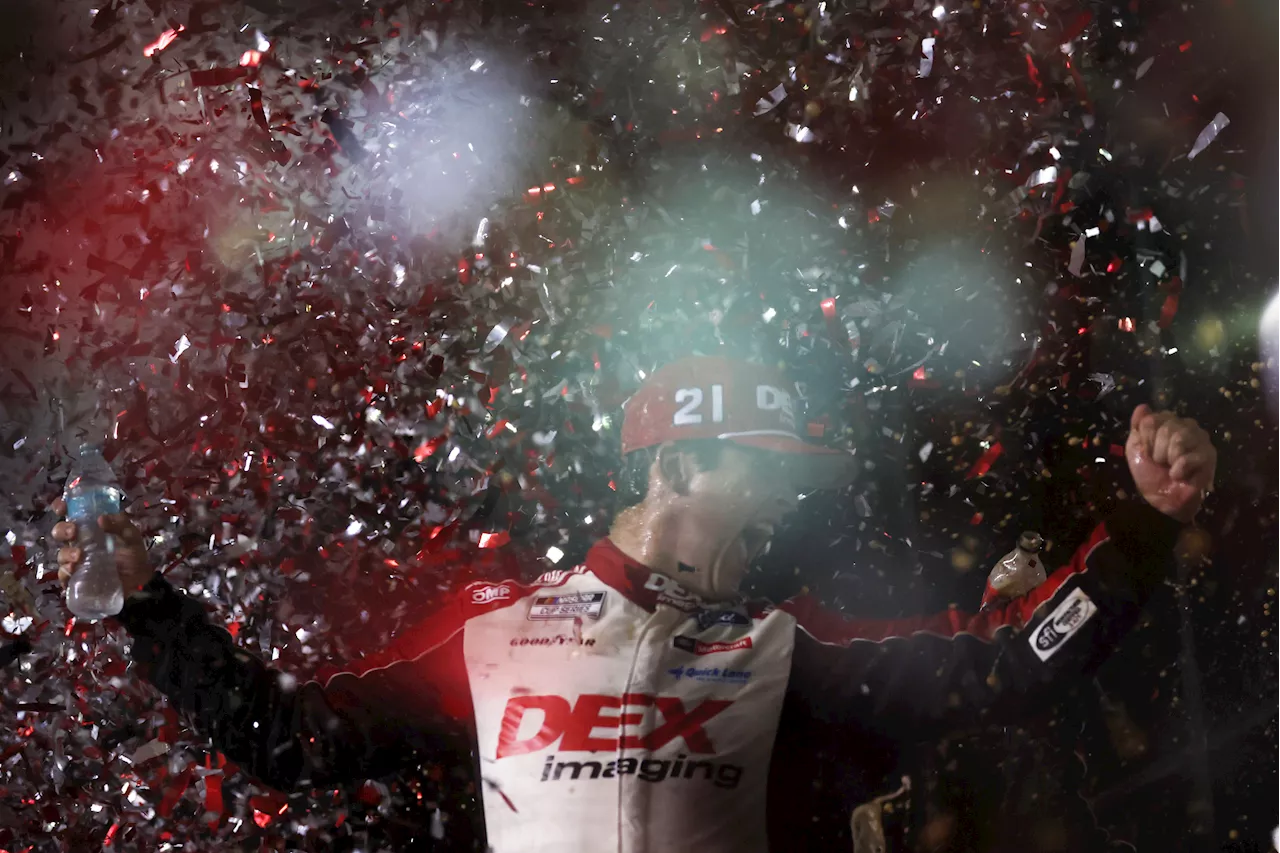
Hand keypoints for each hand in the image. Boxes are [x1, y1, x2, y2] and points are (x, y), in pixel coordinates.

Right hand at [51, 499, 153, 595]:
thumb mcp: (131, 536)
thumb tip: (101, 518)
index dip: (62, 508)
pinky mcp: (76, 577)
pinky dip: (65, 571)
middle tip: (73, 532)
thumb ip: (120, 525)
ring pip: (61, 553)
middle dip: (62, 530)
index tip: (62, 508)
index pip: (71, 514)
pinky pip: (64, 574)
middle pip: (60, 532)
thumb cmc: (133, 554)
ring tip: (78, 555)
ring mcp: (76, 560)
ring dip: (66, 553)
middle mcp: (80, 542)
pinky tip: (73, 569)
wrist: (138, 581)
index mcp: (91, 528)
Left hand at [1125, 405, 1215, 523]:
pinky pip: (1188, 457)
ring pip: (1178, 439)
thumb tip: (1142, 407)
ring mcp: (1201, 439)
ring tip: (1171, 467)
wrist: (1162, 498)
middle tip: (1162, 462)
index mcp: (1168, 421)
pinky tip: (1181, 475)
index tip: (1149, 452)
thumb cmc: (1150, 473)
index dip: (1146, 439)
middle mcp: (1187, 425)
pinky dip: (1178, 470)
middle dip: (1157, 451)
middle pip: (1167, 429)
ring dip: (1168, 459)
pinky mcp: (1210, 455)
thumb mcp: (1135, 448)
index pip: (1152, 420)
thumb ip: (1138, 427)